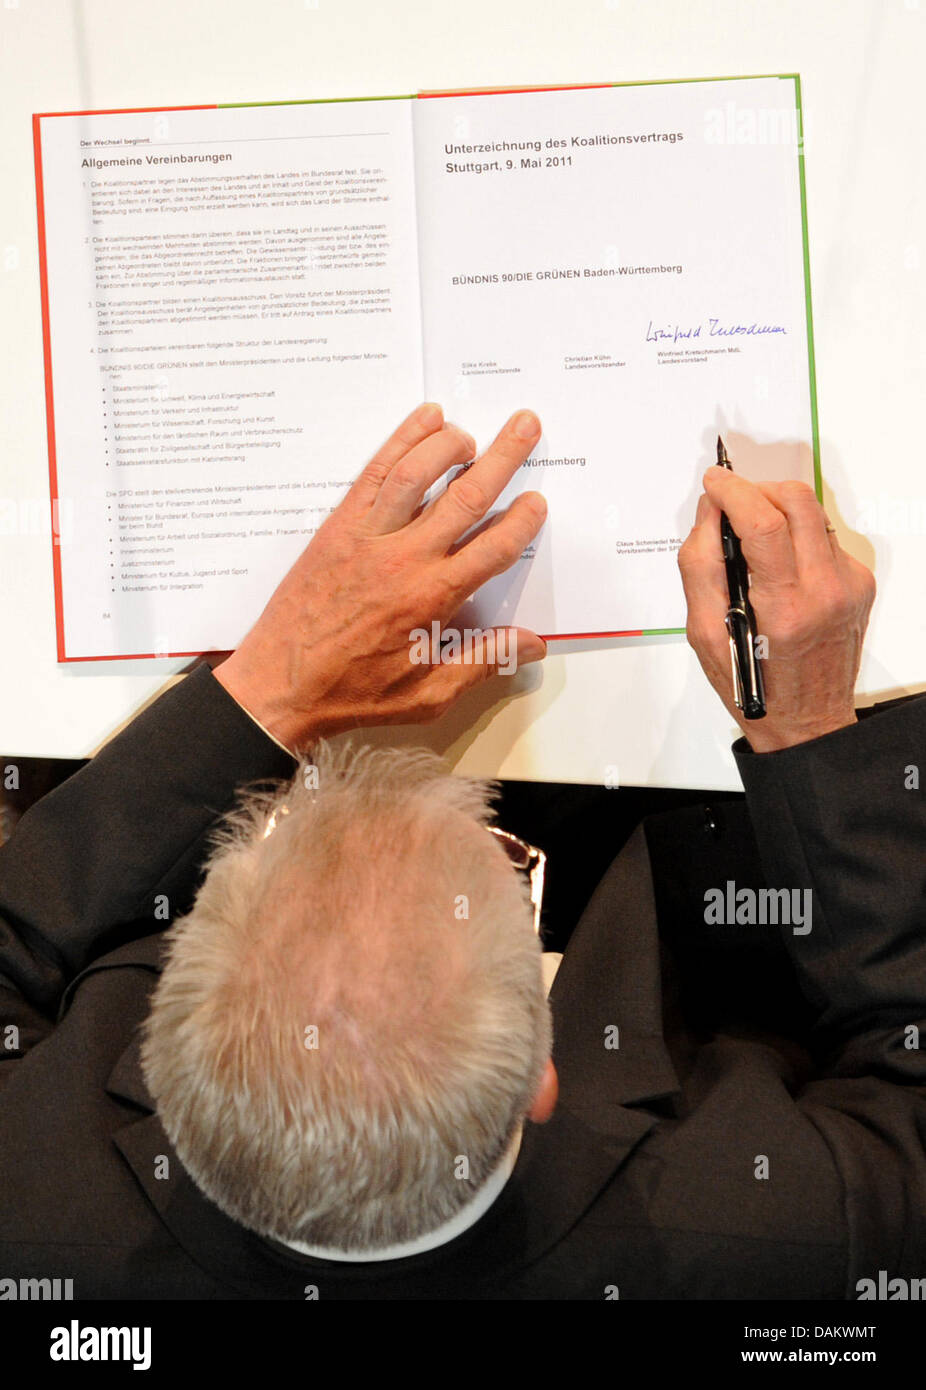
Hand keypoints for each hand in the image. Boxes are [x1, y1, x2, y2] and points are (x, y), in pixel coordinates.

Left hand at [213, 402, 546, 750]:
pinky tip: (423, 421)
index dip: (521, 521)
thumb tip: (531, 644)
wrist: (280, 684)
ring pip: (417, 472)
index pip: (492, 548)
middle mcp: (405, 559)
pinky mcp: (339, 525)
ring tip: (472, 433)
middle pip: (466, 497)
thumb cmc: (352, 690)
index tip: (536, 502)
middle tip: (525, 426)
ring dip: (450, 444)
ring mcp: (369, 536)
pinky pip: (374, 472)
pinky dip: (401, 441)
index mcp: (432, 598)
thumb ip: (482, 661)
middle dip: (503, 458)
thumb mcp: (427, 694)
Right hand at [678, 468, 875, 752]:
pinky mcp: (859, 582)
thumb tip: (708, 514)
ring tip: (751, 536)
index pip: (762, 522)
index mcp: (783, 606)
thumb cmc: (754, 684)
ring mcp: (848, 584)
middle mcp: (824, 590)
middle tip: (731, 502)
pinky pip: (824, 537)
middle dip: (757, 489)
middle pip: (795, 500)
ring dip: (777, 510)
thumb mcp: (704, 633)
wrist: (808, 721)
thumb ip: (701, 567)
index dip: (733, 491)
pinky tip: (779, 565)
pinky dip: (796, 536)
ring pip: (812, 513)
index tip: (714, 483)